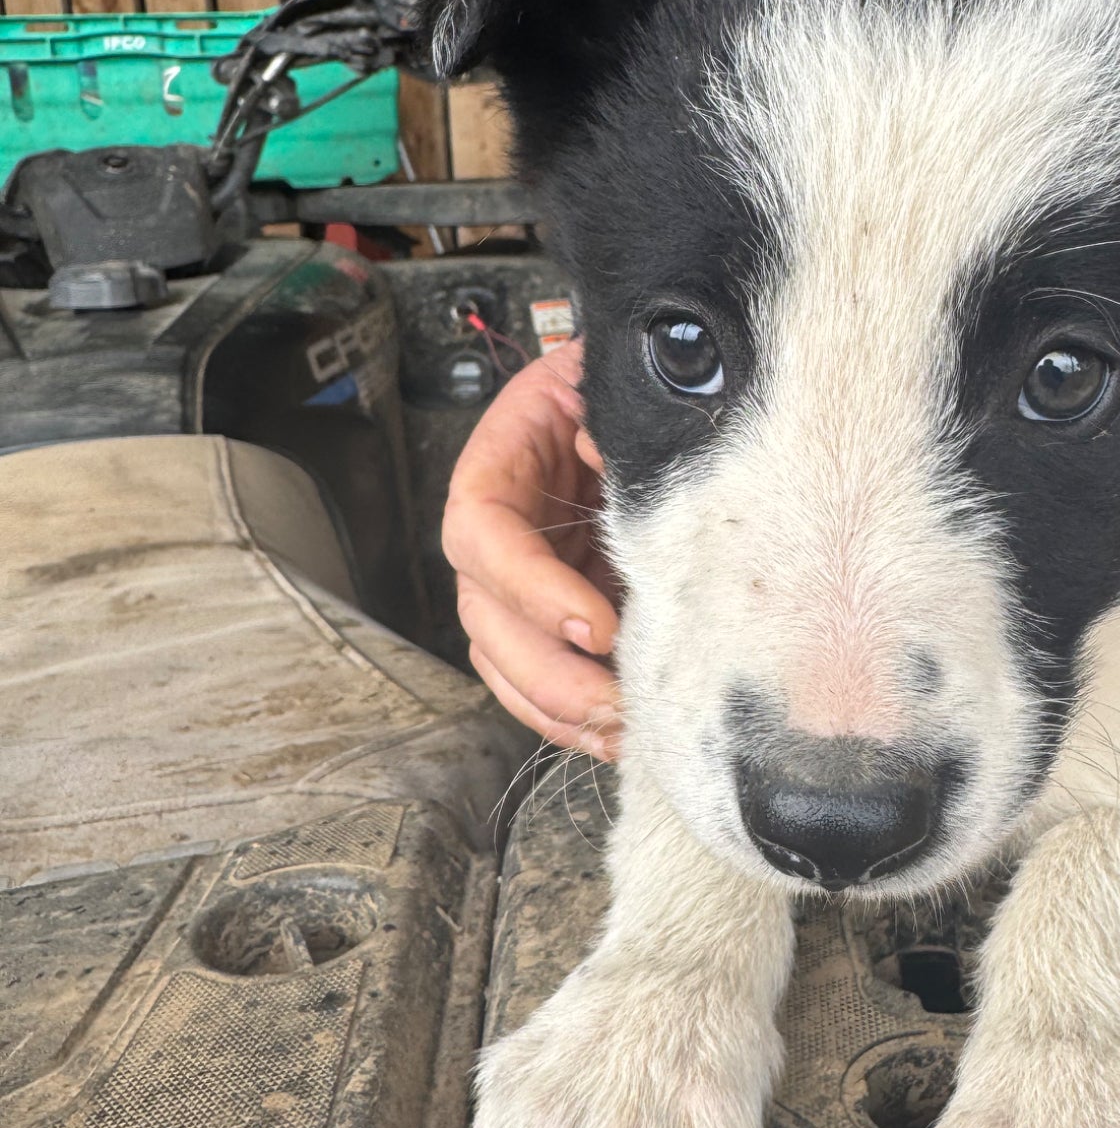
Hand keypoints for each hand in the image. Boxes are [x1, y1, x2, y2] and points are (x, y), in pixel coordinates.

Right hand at [442, 338, 622, 756]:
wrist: (608, 411)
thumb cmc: (597, 397)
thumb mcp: (595, 388)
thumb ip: (598, 419)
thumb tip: (602, 452)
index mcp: (490, 477)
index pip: (486, 539)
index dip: (535, 590)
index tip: (597, 627)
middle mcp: (487, 544)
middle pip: (490, 624)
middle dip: (553, 676)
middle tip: (617, 704)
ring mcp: (511, 592)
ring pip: (507, 668)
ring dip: (562, 712)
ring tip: (624, 733)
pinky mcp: (544, 624)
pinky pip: (537, 686)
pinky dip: (571, 721)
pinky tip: (617, 739)